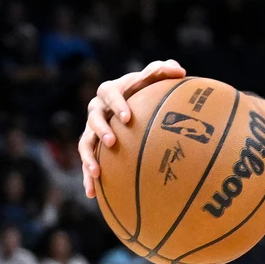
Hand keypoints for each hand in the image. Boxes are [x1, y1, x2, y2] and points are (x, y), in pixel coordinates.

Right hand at [79, 59, 185, 197]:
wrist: (133, 108)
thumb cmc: (145, 91)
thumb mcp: (154, 80)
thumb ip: (164, 71)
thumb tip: (180, 69)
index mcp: (110, 91)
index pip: (110, 93)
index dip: (117, 104)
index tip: (128, 117)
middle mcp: (97, 110)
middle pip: (94, 118)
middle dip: (101, 129)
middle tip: (113, 141)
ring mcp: (91, 129)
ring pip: (85, 142)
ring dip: (88, 157)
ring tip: (97, 172)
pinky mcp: (92, 147)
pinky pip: (87, 162)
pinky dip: (87, 177)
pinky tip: (92, 194)